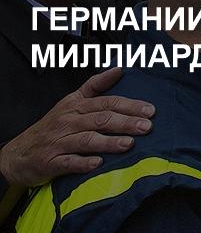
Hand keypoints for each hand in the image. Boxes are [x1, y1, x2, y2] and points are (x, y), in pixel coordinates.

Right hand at [0, 68, 153, 187]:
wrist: (18, 153)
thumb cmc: (53, 127)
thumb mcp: (71, 102)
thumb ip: (95, 86)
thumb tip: (119, 70)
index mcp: (76, 105)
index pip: (106, 102)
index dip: (129, 105)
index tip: (150, 110)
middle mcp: (68, 121)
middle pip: (100, 119)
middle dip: (125, 122)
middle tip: (147, 127)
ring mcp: (59, 142)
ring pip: (86, 140)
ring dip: (108, 142)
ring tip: (129, 144)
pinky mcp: (51, 161)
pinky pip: (68, 162)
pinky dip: (83, 162)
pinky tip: (98, 163)